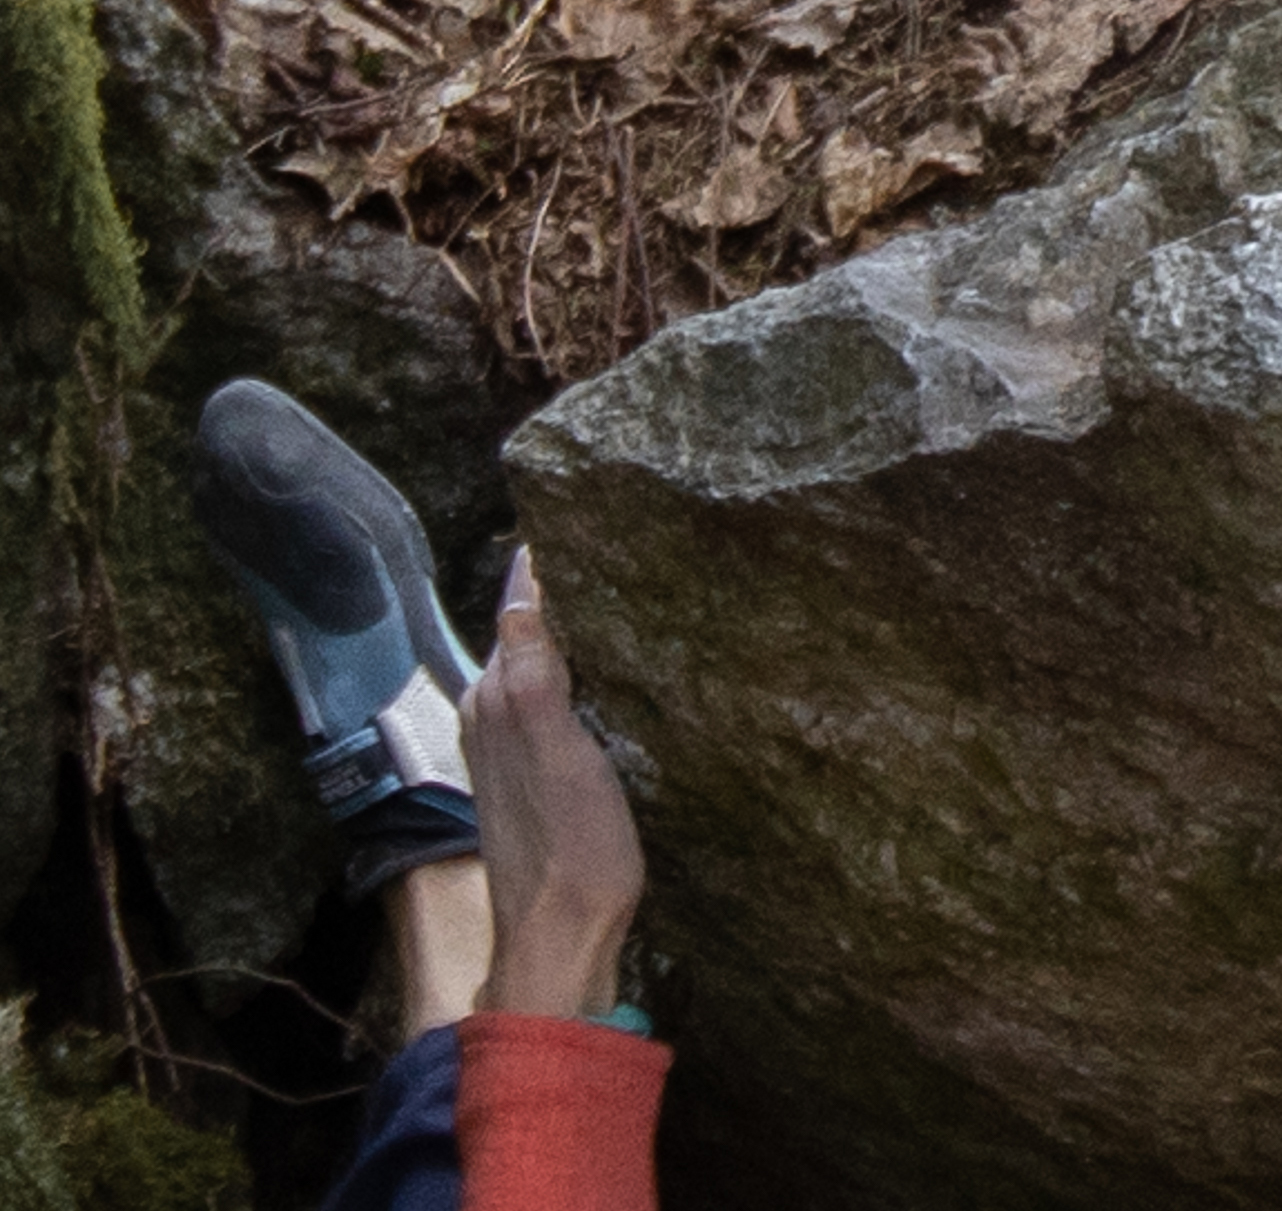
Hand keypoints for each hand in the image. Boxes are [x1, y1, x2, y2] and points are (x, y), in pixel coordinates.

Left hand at [460, 547, 644, 1017]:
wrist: (561, 938)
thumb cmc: (572, 850)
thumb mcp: (563, 754)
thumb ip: (537, 677)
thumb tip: (522, 598)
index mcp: (496, 703)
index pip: (517, 613)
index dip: (544, 572)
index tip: (576, 527)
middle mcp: (491, 721)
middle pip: (521, 637)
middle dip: (553, 596)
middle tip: (604, 550)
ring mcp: (509, 754)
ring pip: (533, 671)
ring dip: (563, 638)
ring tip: (606, 601)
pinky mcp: (533, 781)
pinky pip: (546, 705)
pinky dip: (570, 679)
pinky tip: (600, 680)